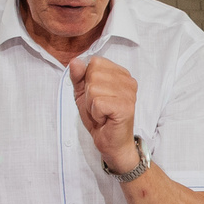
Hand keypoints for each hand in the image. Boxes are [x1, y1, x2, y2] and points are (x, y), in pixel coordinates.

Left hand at [69, 56, 140, 173]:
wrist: (110, 142)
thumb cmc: (100, 117)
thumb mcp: (83, 93)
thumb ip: (78, 76)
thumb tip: (75, 61)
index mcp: (121, 73)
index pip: (95, 62)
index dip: (88, 80)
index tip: (96, 96)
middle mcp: (128, 80)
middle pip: (93, 74)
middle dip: (89, 93)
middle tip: (99, 107)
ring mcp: (129, 93)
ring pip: (94, 88)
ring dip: (92, 105)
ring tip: (102, 113)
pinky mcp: (125, 107)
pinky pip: (98, 102)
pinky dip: (96, 113)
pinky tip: (105, 119)